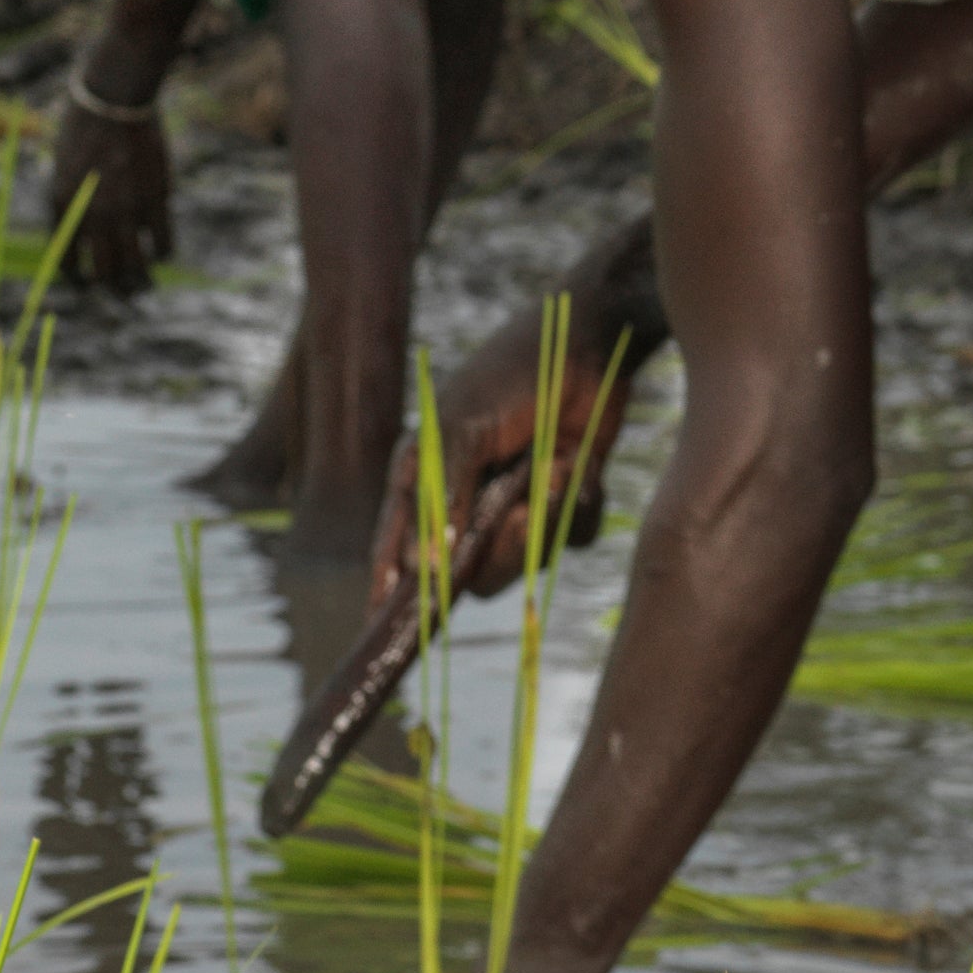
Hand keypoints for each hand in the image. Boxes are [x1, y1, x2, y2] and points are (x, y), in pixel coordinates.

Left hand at [39, 92, 177, 294]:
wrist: (113, 96)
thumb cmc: (84, 126)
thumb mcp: (64, 166)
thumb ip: (72, 201)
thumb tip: (87, 232)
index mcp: (62, 206)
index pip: (66, 259)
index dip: (76, 279)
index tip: (86, 283)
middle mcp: (92, 214)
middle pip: (103, 273)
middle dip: (111, 289)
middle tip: (120, 292)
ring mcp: (125, 208)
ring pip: (135, 266)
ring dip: (139, 281)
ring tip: (144, 286)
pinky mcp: (154, 198)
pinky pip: (162, 241)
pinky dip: (163, 252)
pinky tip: (163, 253)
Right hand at [360, 296, 654, 632]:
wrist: (590, 343)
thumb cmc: (515, 373)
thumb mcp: (464, 426)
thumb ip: (441, 494)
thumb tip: (421, 568)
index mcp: (425, 475)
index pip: (396, 547)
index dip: (388, 591)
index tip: (381, 629)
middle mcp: (467, 498)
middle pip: (468, 571)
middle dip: (499, 546)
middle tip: (519, 506)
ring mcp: (516, 503)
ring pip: (524, 560)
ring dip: (545, 521)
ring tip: (555, 469)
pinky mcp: (562, 501)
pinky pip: (571, 539)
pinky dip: (581, 509)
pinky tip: (582, 468)